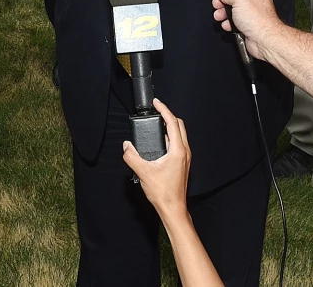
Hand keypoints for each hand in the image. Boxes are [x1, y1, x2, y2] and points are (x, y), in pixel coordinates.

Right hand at [122, 99, 190, 215]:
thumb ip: (132, 157)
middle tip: (156, 111)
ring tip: (156, 123)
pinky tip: (160, 141)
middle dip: (168, 115)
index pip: (172, 123)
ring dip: (169, 126)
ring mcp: (185, 158)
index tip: (156, 103)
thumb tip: (126, 146)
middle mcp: (184, 152)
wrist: (173, 208)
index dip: (164, 110)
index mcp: (178, 151)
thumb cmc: (163, 193)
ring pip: (180, 134)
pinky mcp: (182, 163)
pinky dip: (170, 136)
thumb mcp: (143, 173)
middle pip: (179, 125)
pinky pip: (178, 143)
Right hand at [209, 0, 279, 58]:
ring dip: (223, 12)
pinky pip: (234, 20)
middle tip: (217, 3)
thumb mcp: (238, 0)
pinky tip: (227, 24)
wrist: (263, 40)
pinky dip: (229, 22)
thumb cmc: (258, 19)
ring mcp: (251, 12)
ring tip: (219, 15)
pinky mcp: (248, 24)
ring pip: (232, 8)